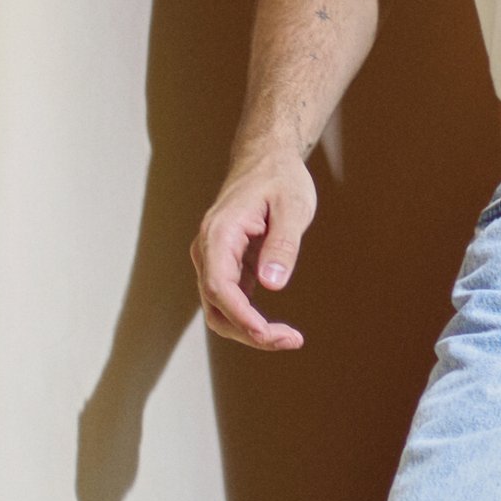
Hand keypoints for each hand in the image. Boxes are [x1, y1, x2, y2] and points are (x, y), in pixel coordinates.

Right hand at [191, 148, 316, 351]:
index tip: (267, 335)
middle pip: (217, 306)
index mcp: (219, 233)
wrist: (267, 159)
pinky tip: (279, 330)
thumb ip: (283, 245)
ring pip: (221, 310)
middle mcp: (208, 250)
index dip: (241, 316)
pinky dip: (252, 320)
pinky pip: (232, 302)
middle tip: (290, 341)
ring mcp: (214, 260)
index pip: (218, 286)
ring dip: (250, 331)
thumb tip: (272, 285)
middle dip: (249, 332)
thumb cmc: (280, 179)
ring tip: (290, 338)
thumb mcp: (293, 207)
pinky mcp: (227, 267)